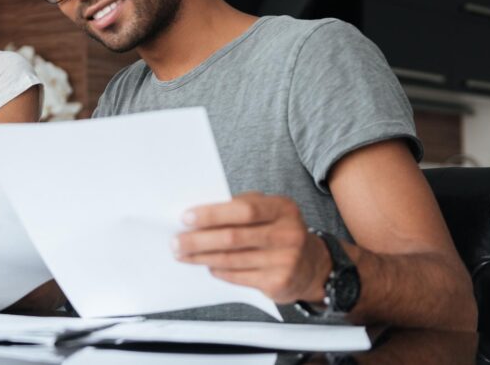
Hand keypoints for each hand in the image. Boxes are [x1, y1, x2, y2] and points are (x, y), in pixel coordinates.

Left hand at [172, 192, 330, 303]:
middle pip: (234, 237)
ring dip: (202, 257)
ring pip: (232, 259)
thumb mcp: (270, 212)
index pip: (244, 209)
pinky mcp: (279, 282)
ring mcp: (286, 260)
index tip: (186, 218)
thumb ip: (241, 208)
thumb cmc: (280, 232)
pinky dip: (219, 271)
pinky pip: (238, 276)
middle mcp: (288, 233)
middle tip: (176, 241)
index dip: (212, 214)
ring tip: (183, 254)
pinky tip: (207, 266)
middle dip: (198, 240)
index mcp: (283, 208)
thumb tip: (199, 215)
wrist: (314, 266)